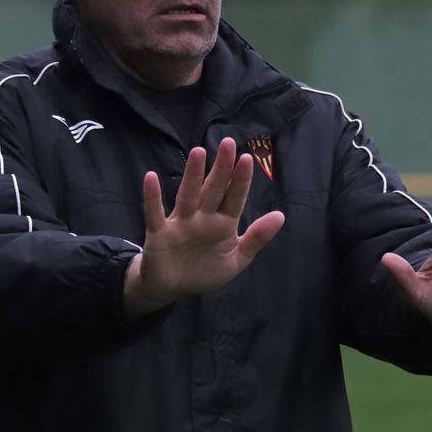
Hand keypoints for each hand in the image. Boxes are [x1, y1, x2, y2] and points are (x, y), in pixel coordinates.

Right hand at [124, 138, 285, 318]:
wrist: (172, 288)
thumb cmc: (205, 270)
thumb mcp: (236, 259)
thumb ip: (256, 238)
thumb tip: (280, 216)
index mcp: (223, 223)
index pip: (234, 198)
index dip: (241, 180)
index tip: (247, 158)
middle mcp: (202, 217)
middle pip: (214, 189)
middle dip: (222, 168)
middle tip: (228, 143)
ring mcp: (180, 223)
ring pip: (188, 195)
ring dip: (193, 175)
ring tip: (199, 153)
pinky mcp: (160, 233)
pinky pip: (155, 213)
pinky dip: (152, 197)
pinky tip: (150, 177)